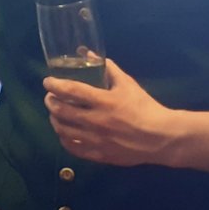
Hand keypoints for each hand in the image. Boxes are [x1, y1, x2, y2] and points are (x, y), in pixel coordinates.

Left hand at [42, 58, 172, 165]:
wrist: (161, 137)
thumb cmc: (145, 108)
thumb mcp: (128, 84)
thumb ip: (108, 68)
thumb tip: (89, 54)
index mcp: (104, 101)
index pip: (71, 90)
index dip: (55, 85)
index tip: (48, 81)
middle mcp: (96, 121)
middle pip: (62, 111)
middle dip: (50, 101)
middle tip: (50, 96)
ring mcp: (96, 140)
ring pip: (63, 130)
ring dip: (54, 119)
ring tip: (55, 113)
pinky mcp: (99, 155)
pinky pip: (73, 148)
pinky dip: (64, 138)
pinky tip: (65, 133)